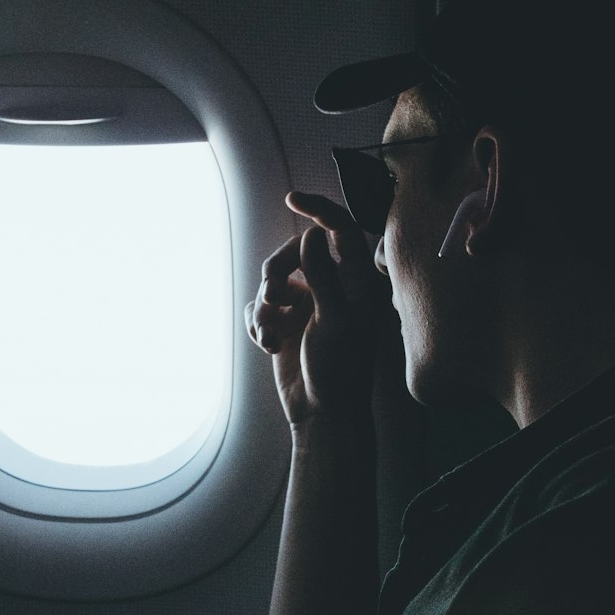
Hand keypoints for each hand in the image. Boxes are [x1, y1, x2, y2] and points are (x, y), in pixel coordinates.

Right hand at [245, 192, 388, 426]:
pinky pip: (259, 305)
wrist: (321, 414)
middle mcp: (332, 287)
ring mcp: (307, 304)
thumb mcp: (334, 320)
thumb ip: (323, 274)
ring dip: (265, 305)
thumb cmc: (340, 370)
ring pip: (272, 279)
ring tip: (270, 334)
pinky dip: (258, 324)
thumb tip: (311, 232)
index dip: (318, 209)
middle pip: (294, 251)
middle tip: (273, 294)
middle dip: (277, 271)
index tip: (292, 199)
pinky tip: (269, 347)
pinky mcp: (284, 321)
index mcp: (356, 282)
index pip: (340, 230)